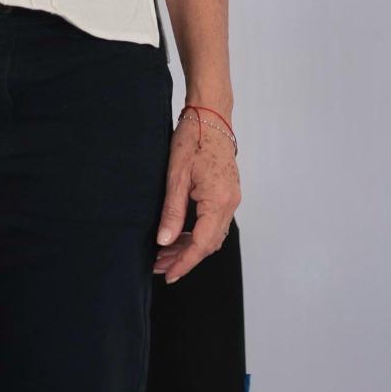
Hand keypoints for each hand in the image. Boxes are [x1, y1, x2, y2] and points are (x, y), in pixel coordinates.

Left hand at [154, 107, 239, 283]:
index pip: (202, 244)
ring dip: (190, 247)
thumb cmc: (193, 139)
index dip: (185, 263)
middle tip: (160, 267)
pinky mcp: (227, 193)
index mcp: (219, 201)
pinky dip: (198, 234)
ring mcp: (231, 198)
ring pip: (212, 235)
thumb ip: (172, 211)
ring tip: (165, 254)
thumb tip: (165, 241)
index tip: (168, 275)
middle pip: (209, 243)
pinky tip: (180, 235)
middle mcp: (230, 203)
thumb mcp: (176, 175)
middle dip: (185, 258)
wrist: (211, 115)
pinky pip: (214, 223)